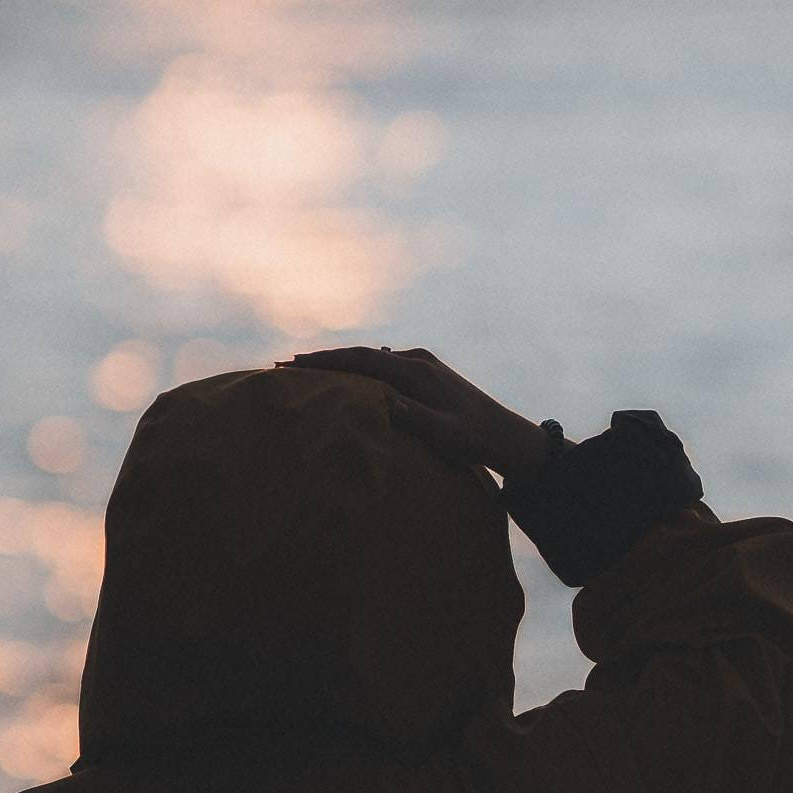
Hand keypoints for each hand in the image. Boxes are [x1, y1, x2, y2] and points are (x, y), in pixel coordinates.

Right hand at [295, 344, 546, 477]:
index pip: (363, 359)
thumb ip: (412, 415)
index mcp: (417, 370)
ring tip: (304, 369)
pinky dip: (356, 369)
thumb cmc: (475, 438)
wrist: (506, 435)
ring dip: (338, 362)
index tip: (295, 363)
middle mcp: (417, 359)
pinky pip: (381, 365)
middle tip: (285, 364)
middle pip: (361, 354)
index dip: (327, 360)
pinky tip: (342, 376)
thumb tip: (378, 400)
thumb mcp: (442, 432)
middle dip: (324, 358)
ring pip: (370, 358)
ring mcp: (421, 364)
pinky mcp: (423, 373)